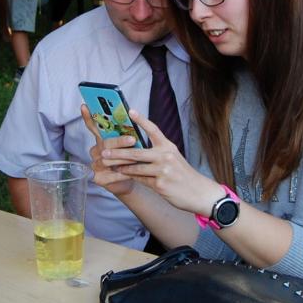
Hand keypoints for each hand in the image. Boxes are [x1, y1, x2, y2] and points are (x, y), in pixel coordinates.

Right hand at [82, 105, 137, 196]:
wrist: (129, 181)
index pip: (93, 127)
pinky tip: (130, 173)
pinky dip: (122, 174)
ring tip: (136, 159)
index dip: (88, 117)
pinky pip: (110, 175)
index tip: (85, 106)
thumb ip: (127, 135)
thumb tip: (133, 121)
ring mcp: (95, 165)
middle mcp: (96, 151)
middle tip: (132, 139)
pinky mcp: (98, 179)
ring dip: (123, 159)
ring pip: (107, 160)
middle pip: (104, 144)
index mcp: (101, 141)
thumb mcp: (128, 146)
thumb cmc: (129, 161)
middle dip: (119, 141)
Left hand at [97, 110, 216, 212]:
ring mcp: (162, 170)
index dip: (142, 120)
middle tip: (104, 151)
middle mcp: (165, 156)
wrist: (198, 192)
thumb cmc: (183, 175)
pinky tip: (120, 174)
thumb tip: (136, 149)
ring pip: (135, 167)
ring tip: (108, 164)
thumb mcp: (173, 158)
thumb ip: (158, 153)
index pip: (154, 130)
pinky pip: (140, 179)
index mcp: (168, 147)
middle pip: (137, 152)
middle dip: (118, 152)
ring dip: (120, 166)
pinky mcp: (160, 184)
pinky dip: (129, 177)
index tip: (130, 111)